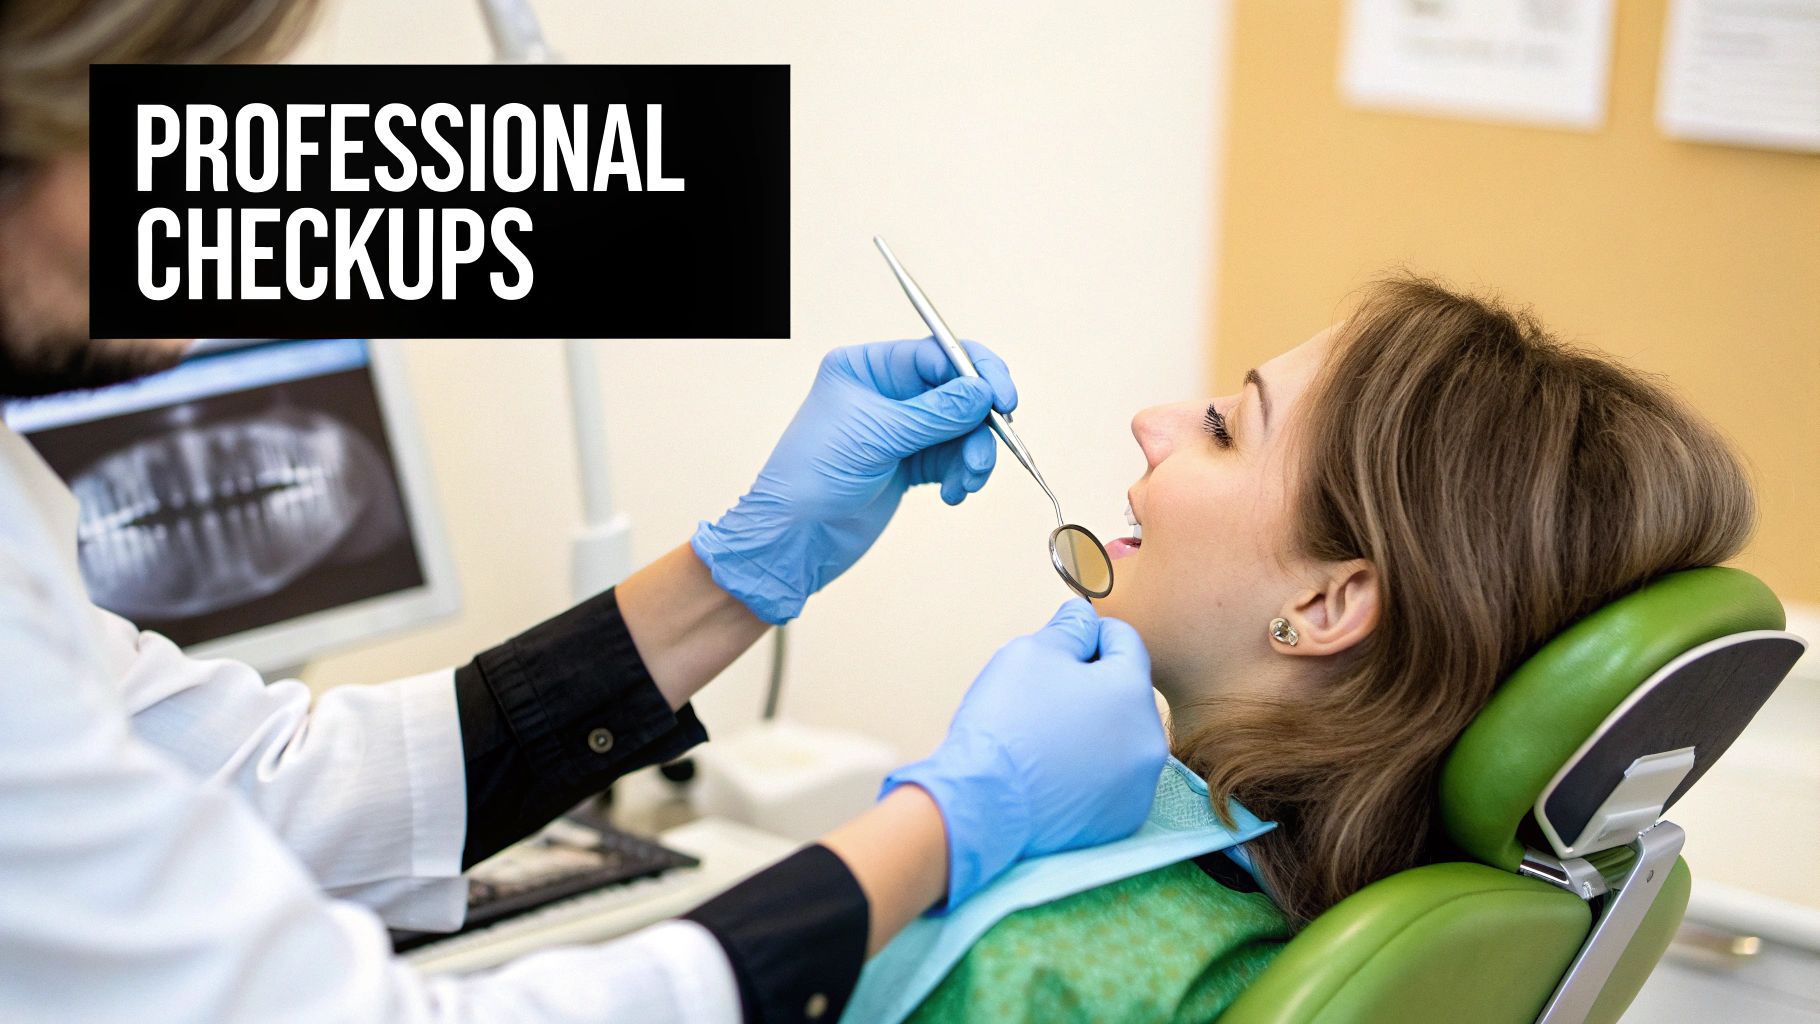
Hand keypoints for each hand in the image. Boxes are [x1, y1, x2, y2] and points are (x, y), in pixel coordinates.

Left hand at [691, 338, 1016, 623]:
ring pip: (962, 428)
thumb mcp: (877, 435)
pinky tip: (953, 494)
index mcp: (868, 367)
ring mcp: (902, 429)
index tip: (1001, 398)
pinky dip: (962, 475)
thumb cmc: (813, 474)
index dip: (975, 371)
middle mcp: (887, 393)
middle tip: (1002, 436)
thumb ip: (936, 413)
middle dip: (980, 418)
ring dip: (974, 454)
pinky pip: (954, 459)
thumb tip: (984, 392)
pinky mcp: (911, 463)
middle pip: (957, 389)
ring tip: (969, 480)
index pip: (936, 353)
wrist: (796, 536)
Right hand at [881, 599, 1166, 907]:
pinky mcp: (1123, 818)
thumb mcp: (1031, 653)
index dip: (1089, 636)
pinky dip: (1091, 770)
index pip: (1125, 641)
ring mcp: (1139, 784)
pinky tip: (1055, 771)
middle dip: (1093, 685)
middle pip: (1126, 692)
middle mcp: (1149, 738)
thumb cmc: (1006, 724)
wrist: (983, 805)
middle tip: (1045, 696)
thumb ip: (1069, 628)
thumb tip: (1084, 616)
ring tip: (1048, 738)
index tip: (1059, 649)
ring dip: (1094, 728)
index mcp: (1132, 689)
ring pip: (1121, 737)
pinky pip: (1113, 779)